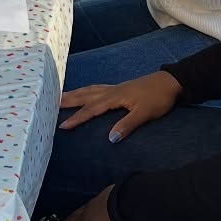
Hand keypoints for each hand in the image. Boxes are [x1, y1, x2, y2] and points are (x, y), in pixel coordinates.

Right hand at [58, 69, 180, 136]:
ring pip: (90, 90)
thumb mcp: (145, 114)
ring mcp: (115, 88)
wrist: (171, 82)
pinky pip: (97, 88)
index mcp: (115, 97)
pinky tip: (86, 92)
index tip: (62, 125)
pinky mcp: (120, 88)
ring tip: (61, 96)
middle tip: (50, 103)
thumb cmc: (159, 98)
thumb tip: (110, 139)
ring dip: (75, 93)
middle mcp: (112, 91)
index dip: (77, 118)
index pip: (91, 109)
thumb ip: (127, 125)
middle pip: (85, 95)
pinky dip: (87, 90)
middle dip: (68, 100)